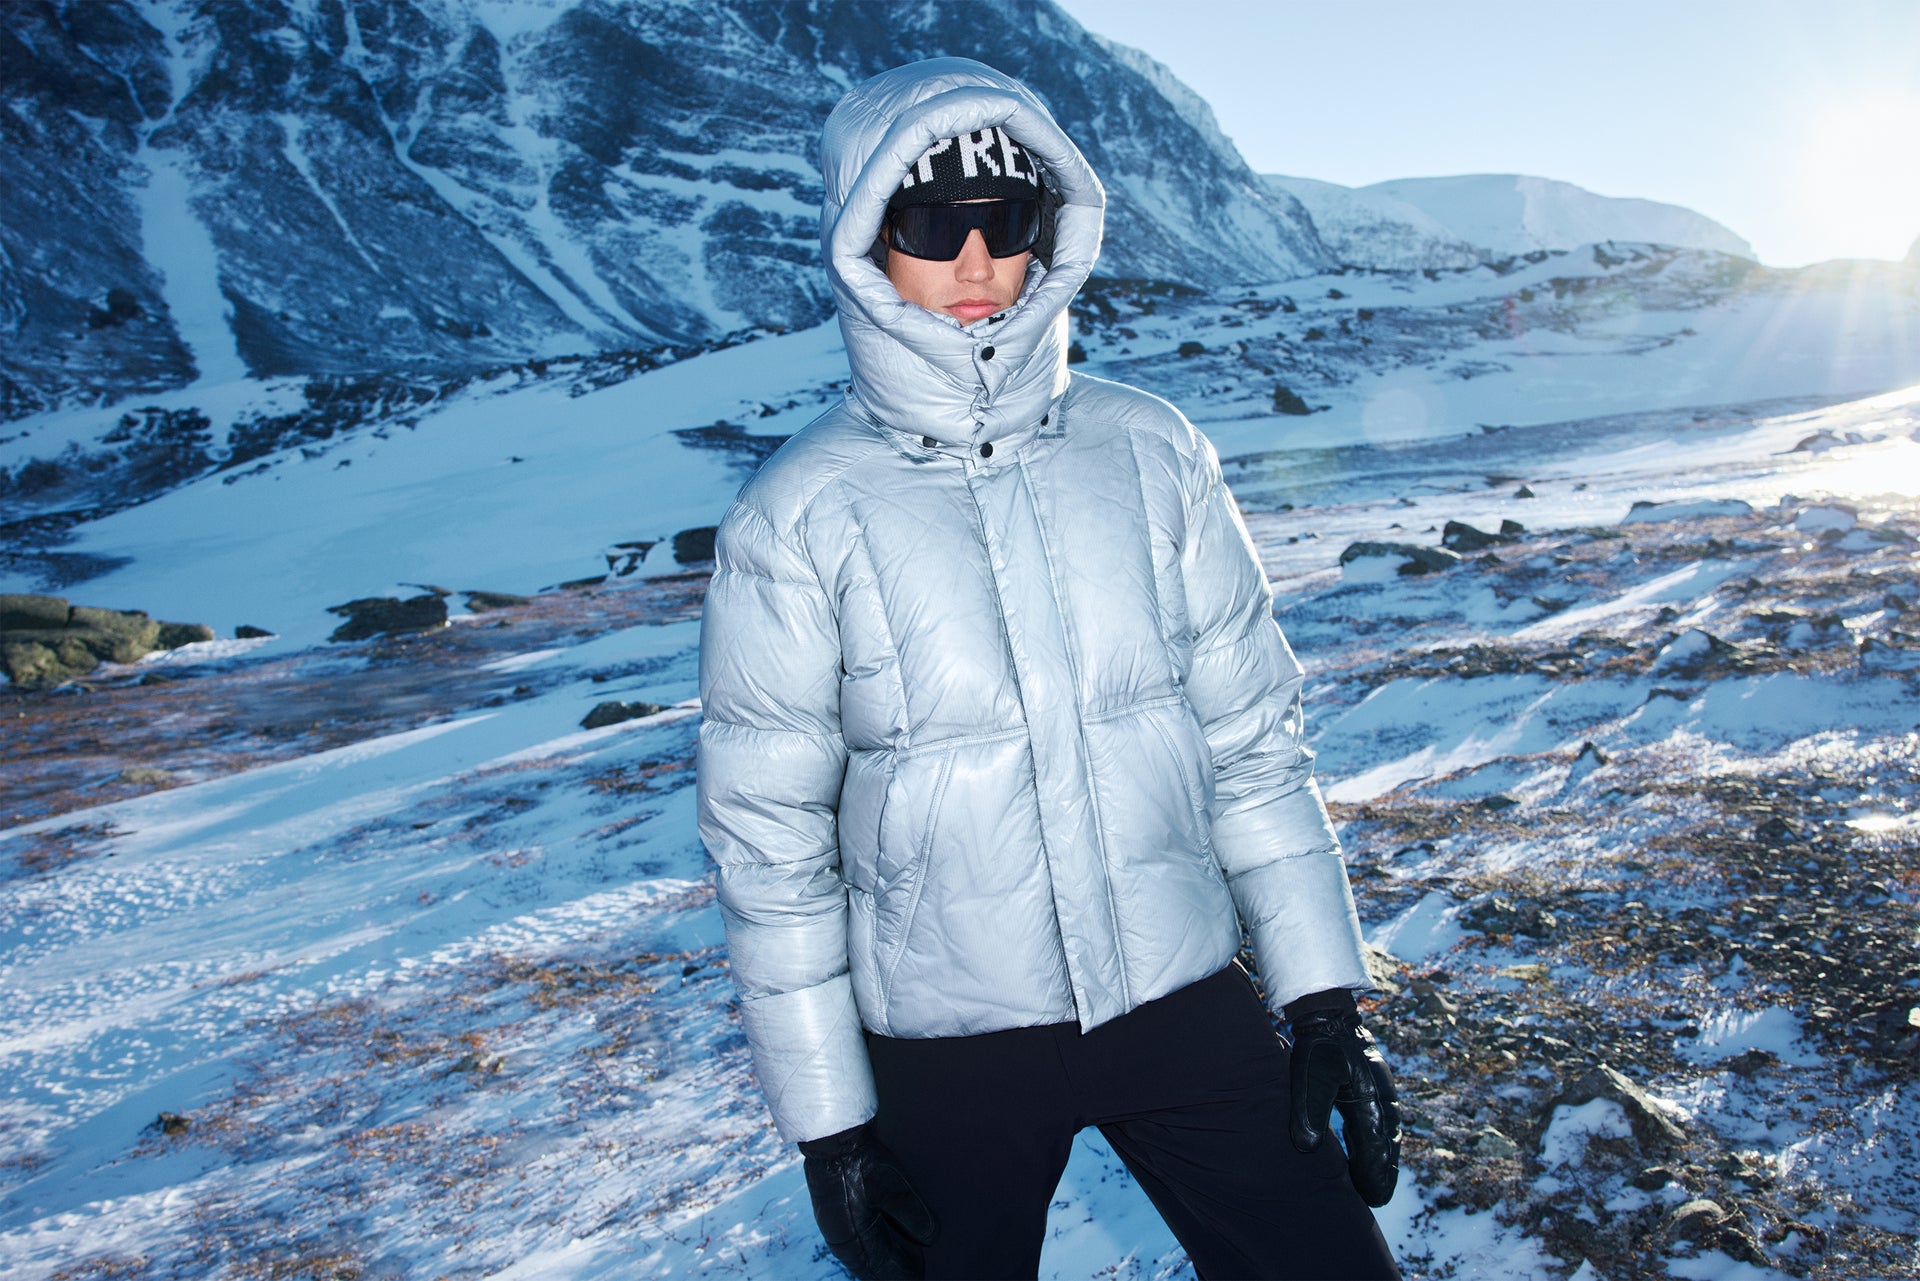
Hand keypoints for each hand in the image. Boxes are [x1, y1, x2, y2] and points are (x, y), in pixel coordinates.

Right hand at [798, 1123, 937, 1279]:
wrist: (831, 1137)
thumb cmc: (863, 1162)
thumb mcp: (895, 1188)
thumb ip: (914, 1215)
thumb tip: (931, 1238)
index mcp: (857, 1241)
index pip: (885, 1270)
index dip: (906, 1273)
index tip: (922, 1275)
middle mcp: (843, 1242)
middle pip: (872, 1269)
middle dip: (895, 1271)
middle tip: (918, 1271)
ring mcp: (835, 1231)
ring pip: (862, 1259)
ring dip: (882, 1261)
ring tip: (905, 1261)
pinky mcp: (833, 1218)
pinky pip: (854, 1245)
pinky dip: (871, 1249)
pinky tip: (882, 1243)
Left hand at [1288, 1007, 1400, 1206]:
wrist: (1327, 1014)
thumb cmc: (1317, 1046)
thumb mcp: (1310, 1077)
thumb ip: (1309, 1111)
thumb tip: (1306, 1148)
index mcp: (1370, 1099)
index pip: (1375, 1145)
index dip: (1375, 1173)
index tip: (1373, 1197)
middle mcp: (1382, 1097)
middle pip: (1387, 1142)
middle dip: (1384, 1172)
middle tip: (1377, 1198)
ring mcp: (1381, 1091)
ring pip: (1387, 1133)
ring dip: (1384, 1158)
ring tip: (1376, 1185)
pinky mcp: (1373, 1086)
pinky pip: (1381, 1120)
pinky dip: (1379, 1141)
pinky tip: (1370, 1152)